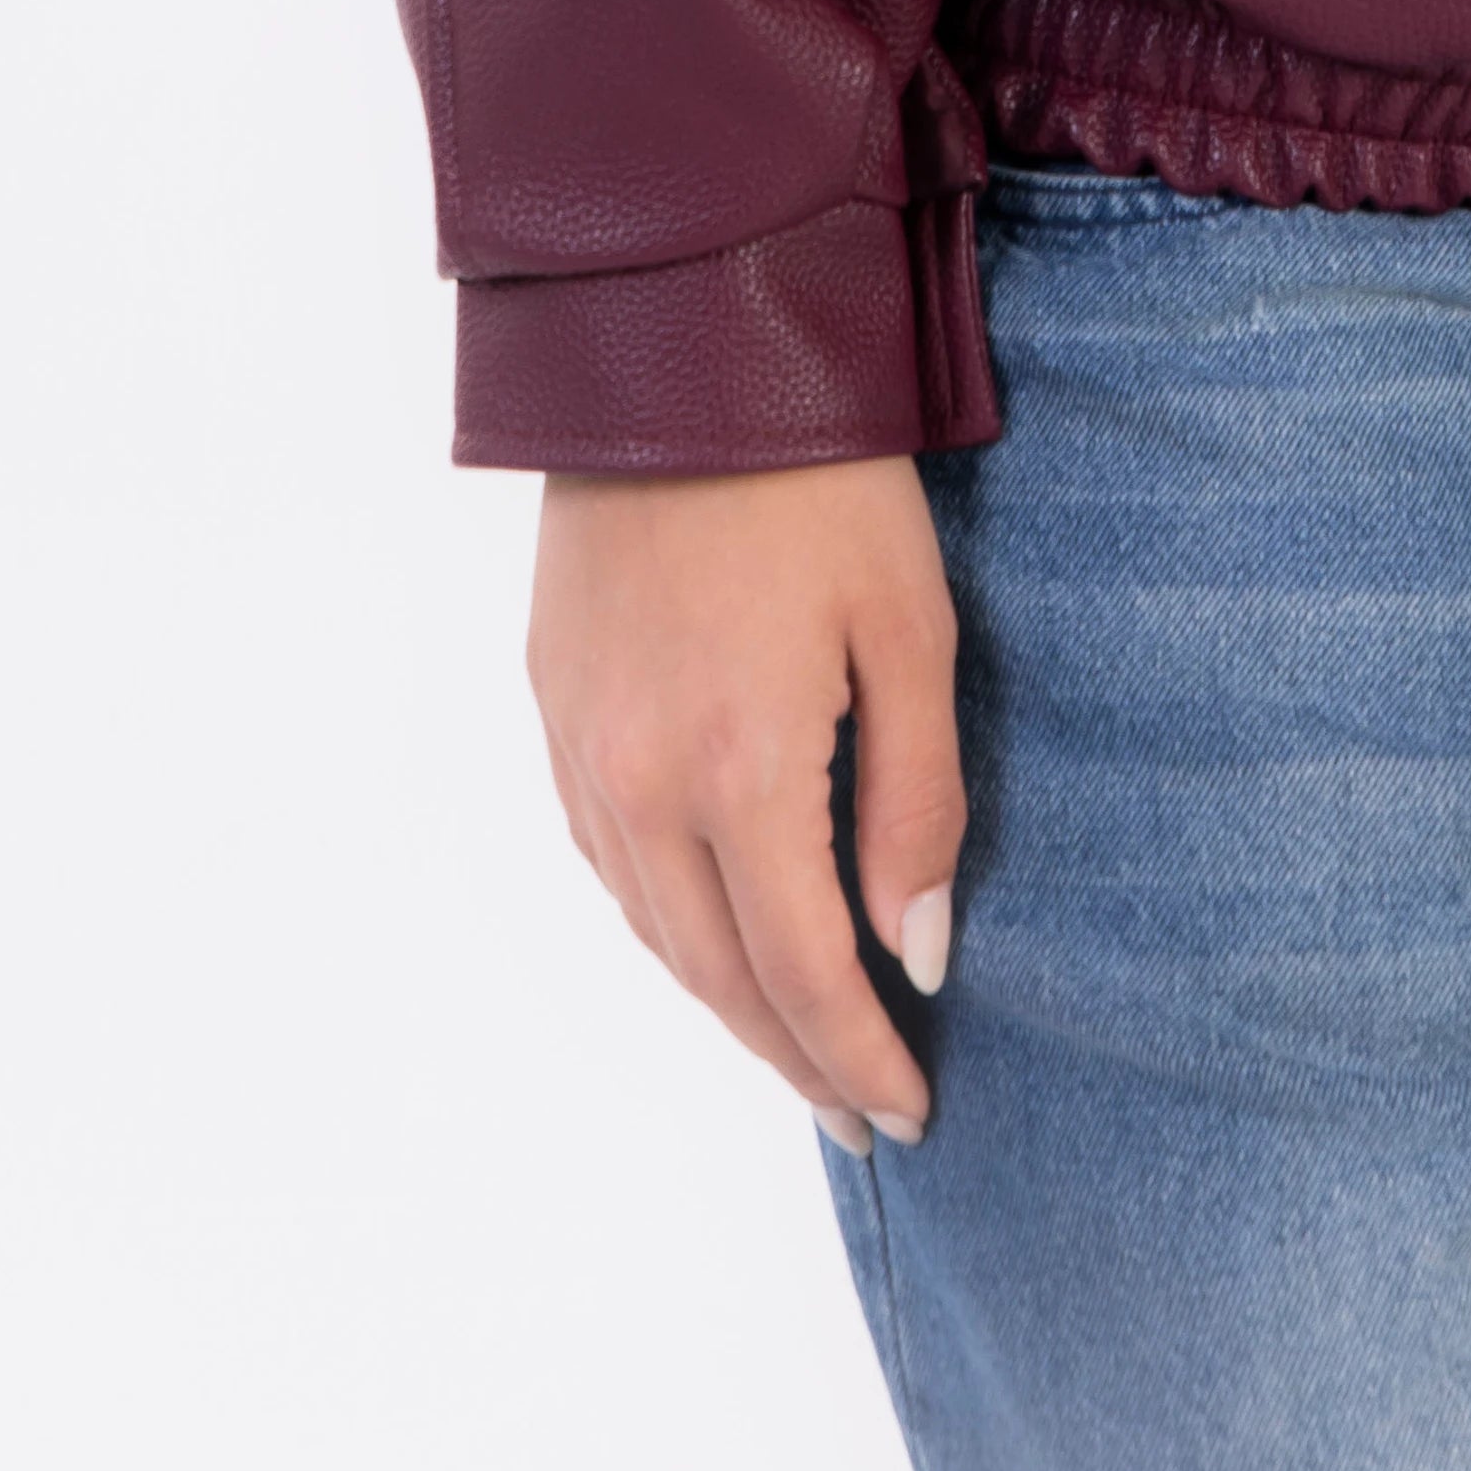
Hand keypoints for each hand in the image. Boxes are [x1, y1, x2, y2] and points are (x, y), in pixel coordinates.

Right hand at [529, 457, 967, 1149]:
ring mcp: (583, 753)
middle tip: (863, 1118)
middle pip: (721, 978)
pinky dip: (669, 928)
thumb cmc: (821, 478)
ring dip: (729, 1006)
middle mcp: (642, 785)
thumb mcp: (910, 626)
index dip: (858, 1056)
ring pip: (655, 934)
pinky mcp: (554, 712)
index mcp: (741, 771)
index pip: (803, 973)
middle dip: (798, 1061)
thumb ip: (916, 801)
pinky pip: (610, 866)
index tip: (909, 1112)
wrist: (675, 351)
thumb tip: (913, 952)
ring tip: (800, 1048)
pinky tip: (715, 937)